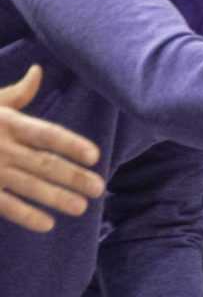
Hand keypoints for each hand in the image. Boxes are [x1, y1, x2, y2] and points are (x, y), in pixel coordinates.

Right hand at [0, 65, 103, 231]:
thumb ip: (17, 94)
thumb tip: (38, 71)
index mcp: (8, 122)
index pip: (46, 133)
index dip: (71, 144)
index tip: (95, 156)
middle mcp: (1, 146)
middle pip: (44, 163)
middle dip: (73, 177)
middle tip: (99, 189)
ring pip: (28, 185)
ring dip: (56, 198)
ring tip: (82, 208)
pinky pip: (4, 204)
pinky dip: (24, 214)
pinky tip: (47, 224)